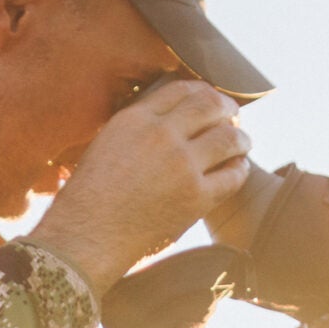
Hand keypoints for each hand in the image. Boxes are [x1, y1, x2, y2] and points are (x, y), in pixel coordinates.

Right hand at [28, 79, 251, 294]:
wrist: (86, 238)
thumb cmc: (89, 197)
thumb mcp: (104, 144)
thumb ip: (135, 128)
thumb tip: (166, 120)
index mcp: (135, 119)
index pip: (180, 90)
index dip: (202, 91)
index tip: (209, 98)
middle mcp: (161, 136)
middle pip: (210, 105)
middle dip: (227, 108)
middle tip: (233, 114)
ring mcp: (182, 166)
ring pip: (228, 137)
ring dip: (240, 137)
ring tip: (242, 142)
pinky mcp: (196, 197)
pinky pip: (232, 176)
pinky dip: (239, 169)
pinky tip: (237, 169)